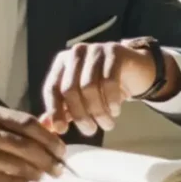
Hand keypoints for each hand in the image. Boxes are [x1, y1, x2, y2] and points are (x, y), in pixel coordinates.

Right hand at [0, 106, 65, 181]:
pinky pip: (4, 180)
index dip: (49, 138)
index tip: (62, 149)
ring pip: (17, 164)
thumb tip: (53, 129)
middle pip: (25, 146)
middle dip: (48, 159)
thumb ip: (19, 125)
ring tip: (45, 175)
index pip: (28, 124)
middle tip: (59, 168)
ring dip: (36, 172)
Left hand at [40, 42, 179, 136]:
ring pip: (89, 86)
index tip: (62, 130)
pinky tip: (116, 111)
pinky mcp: (114, 51)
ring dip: (99, 111)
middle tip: (90, 132)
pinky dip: (112, 100)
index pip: (51, 88)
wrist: (134, 70)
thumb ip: (63, 110)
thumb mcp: (81, 98)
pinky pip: (109, 80)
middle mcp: (76, 53)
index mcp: (62, 62)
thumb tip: (46, 126)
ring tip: (107, 124)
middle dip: (80, 115)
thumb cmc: (102, 86)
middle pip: (70, 89)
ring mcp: (95, 50)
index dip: (54, 110)